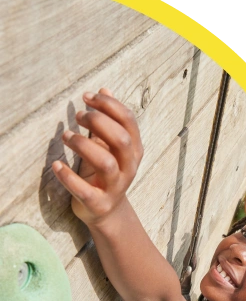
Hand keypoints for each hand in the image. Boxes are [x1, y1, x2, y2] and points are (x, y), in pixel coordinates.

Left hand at [52, 89, 143, 225]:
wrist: (106, 211)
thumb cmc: (104, 172)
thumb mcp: (109, 145)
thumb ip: (108, 120)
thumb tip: (104, 89)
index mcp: (134, 150)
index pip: (128, 121)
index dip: (109, 105)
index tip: (87, 97)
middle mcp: (128, 168)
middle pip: (120, 140)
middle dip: (98, 122)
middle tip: (77, 116)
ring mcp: (115, 187)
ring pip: (105, 163)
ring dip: (83, 145)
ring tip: (66, 136)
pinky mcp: (99, 203)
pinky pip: (84, 191)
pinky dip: (68, 177)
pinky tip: (56, 165)